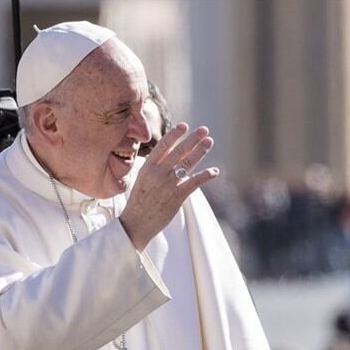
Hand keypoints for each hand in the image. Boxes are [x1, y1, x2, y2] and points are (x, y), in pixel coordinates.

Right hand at [120, 123, 216, 250]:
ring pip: (187, 164)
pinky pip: (194, 183)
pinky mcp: (176, 197)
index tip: (184, 125)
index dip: (174, 134)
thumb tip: (169, 151)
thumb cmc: (139, 201)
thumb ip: (155, 165)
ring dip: (200, 152)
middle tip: (204, 130)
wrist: (135, 224)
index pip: (163, 146)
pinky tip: (214, 171)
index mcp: (147, 168)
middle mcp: (157, 174)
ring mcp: (167, 185)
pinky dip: (206, 176)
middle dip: (193, 139)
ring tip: (209, 142)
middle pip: (178, 152)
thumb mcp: (142, 179)